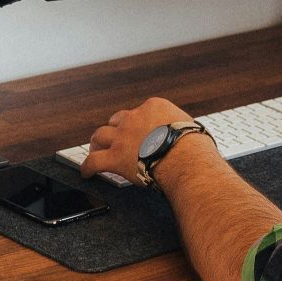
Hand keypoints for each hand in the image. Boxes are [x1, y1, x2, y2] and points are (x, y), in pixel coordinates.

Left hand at [80, 97, 197, 184]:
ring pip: (100, 135)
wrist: (186, 159)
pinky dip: (88, 167)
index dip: (137, 123)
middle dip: (115, 129)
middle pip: (117, 120)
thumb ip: (181, 129)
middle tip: (114, 138)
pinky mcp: (114, 157)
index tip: (138, 130)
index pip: (139, 112)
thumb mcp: (191, 127)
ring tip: (96, 149)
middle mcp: (134, 119)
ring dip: (97, 143)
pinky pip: (93, 161)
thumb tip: (188, 137)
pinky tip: (86, 172)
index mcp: (154, 108)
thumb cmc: (194, 147)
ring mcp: (122, 137)